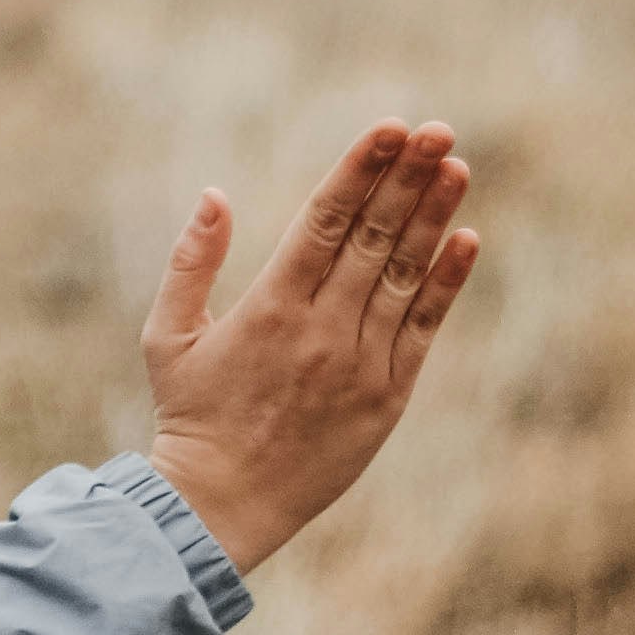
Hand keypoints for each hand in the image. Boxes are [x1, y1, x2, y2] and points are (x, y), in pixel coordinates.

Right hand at [140, 120, 478, 577]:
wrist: (221, 506)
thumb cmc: (189, 416)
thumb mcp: (167, 336)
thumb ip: (191, 262)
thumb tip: (215, 194)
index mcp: (269, 308)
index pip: (326, 221)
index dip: (360, 170)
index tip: (389, 127)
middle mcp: (321, 329)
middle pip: (375, 237)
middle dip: (406, 178)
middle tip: (436, 129)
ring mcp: (360, 364)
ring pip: (406, 275)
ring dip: (433, 217)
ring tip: (456, 166)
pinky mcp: (386, 398)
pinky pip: (423, 329)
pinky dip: (447, 283)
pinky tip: (466, 239)